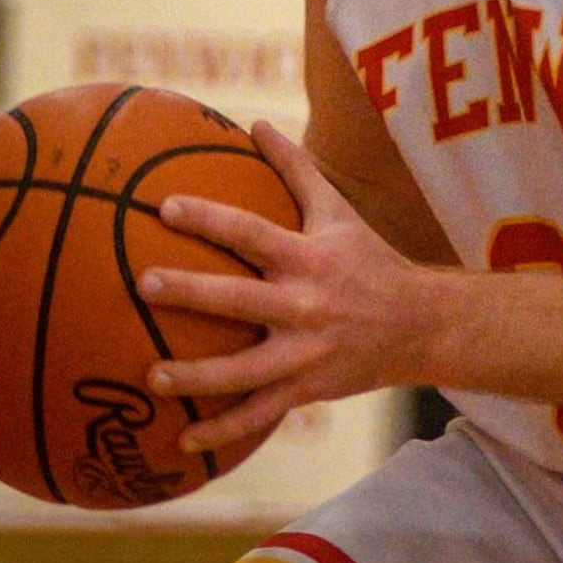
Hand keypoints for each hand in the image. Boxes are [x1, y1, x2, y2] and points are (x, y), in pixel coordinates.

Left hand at [139, 122, 432, 452]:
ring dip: (195, 376)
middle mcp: (305, 304)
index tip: (165, 207)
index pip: (251, 232)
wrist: (419, 324)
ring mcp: (305, 353)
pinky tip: (182, 439)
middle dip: (190, 292)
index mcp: (309, 257)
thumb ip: (296, 168)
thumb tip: (256, 123)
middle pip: (239, 300)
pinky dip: (222, 429)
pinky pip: (259, 415)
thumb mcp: (337, 210)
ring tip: (150, 375)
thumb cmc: (369, 258)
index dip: (209, 218)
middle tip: (143, 283)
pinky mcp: (307, 389)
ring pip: (243, 371)